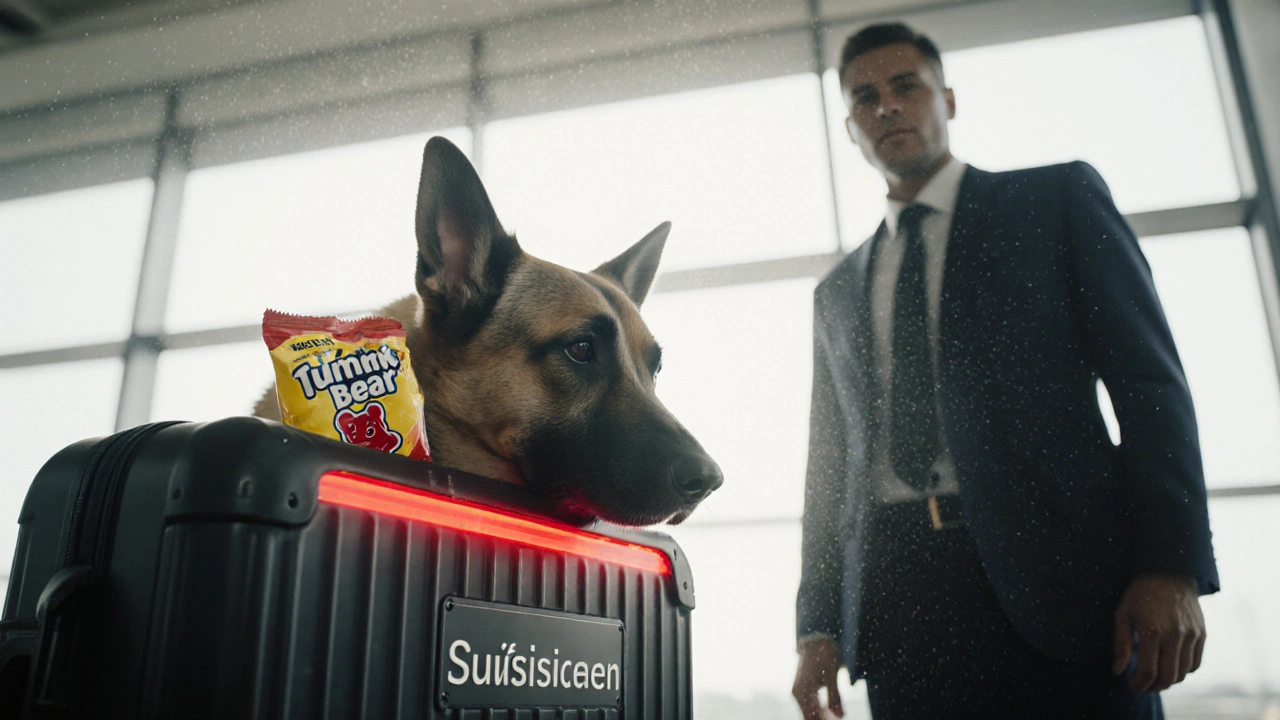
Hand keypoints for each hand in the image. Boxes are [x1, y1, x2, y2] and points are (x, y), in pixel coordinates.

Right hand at [792, 637, 843, 718]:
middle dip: (823, 718)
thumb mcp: (831, 676)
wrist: (815, 644)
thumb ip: (835, 697)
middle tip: (839, 717)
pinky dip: (820, 711)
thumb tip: (841, 717)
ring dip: (822, 716)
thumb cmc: (824, 657)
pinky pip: (810, 706)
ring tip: (837, 715)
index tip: (836, 719)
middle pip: (809, 716)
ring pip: (810, 713)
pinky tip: (832, 711)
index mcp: (802, 689)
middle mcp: (797, 693)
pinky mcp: (802, 691)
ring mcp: (798, 692)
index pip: (811, 717)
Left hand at [1112, 574, 1205, 692]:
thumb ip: (1121, 644)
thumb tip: (1117, 671)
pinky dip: (1184, 671)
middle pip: (1168, 677)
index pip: (1149, 671)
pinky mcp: (1202, 634)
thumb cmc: (1141, 593)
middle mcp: (1175, 635)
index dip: (1140, 684)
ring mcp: (1191, 635)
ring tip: (1156, 678)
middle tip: (1143, 686)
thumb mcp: (1123, 614)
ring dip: (1168, 681)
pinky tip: (1171, 667)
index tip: (1133, 686)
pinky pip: (1195, 663)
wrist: (1169, 572)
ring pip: (1183, 673)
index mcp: (1152, 631)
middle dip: (1154, 687)